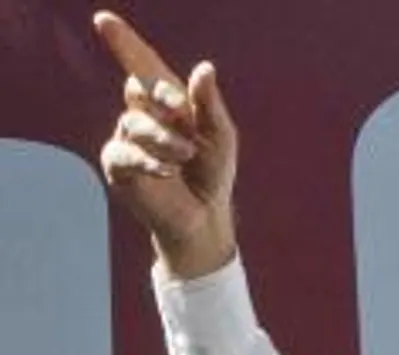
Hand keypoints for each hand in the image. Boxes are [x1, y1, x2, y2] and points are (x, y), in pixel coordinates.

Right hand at [94, 11, 238, 279]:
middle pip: (139, 88)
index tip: (104, 20)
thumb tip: (204, 68)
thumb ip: (209, 104)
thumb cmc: (212, 171)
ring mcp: (126, 138)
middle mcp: (142, 114)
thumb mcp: (219, 136)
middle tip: (182, 110)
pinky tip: (168, 170)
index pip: (142, 65)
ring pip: (135, 122)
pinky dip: (150, 160)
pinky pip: (126, 153)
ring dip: (165, 138)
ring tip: (186, 155)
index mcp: (167, 101)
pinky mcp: (118, 165)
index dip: (123, 42)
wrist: (204, 215)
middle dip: (163, 97)